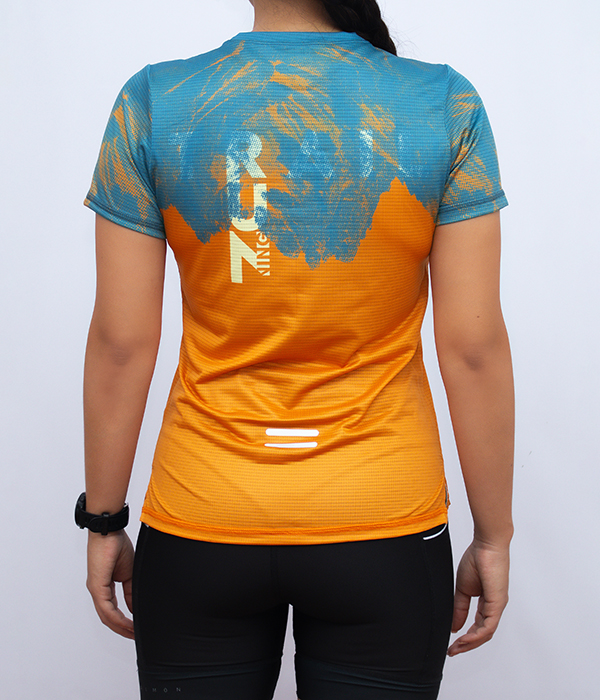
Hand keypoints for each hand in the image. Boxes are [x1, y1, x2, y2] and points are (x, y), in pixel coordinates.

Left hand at [86, 529, 134, 638]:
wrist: (109, 531)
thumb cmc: (116, 545)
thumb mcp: (129, 572)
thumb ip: (131, 591)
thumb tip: (135, 607)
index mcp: (104, 586)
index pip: (112, 610)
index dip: (124, 621)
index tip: (136, 628)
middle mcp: (97, 590)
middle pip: (107, 618)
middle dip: (122, 629)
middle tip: (135, 636)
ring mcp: (95, 589)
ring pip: (106, 616)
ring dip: (120, 627)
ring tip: (134, 633)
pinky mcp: (96, 586)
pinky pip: (106, 608)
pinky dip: (117, 618)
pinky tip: (128, 623)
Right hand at [447, 539, 509, 655]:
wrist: (486, 545)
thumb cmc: (477, 559)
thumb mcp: (463, 588)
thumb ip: (459, 607)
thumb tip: (455, 626)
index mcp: (487, 602)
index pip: (478, 626)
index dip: (465, 637)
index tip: (452, 643)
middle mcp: (494, 607)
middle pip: (483, 634)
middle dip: (467, 645)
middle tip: (452, 651)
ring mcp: (497, 605)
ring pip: (486, 633)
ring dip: (470, 643)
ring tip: (456, 647)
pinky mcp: (497, 602)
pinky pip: (489, 625)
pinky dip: (476, 635)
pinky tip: (465, 638)